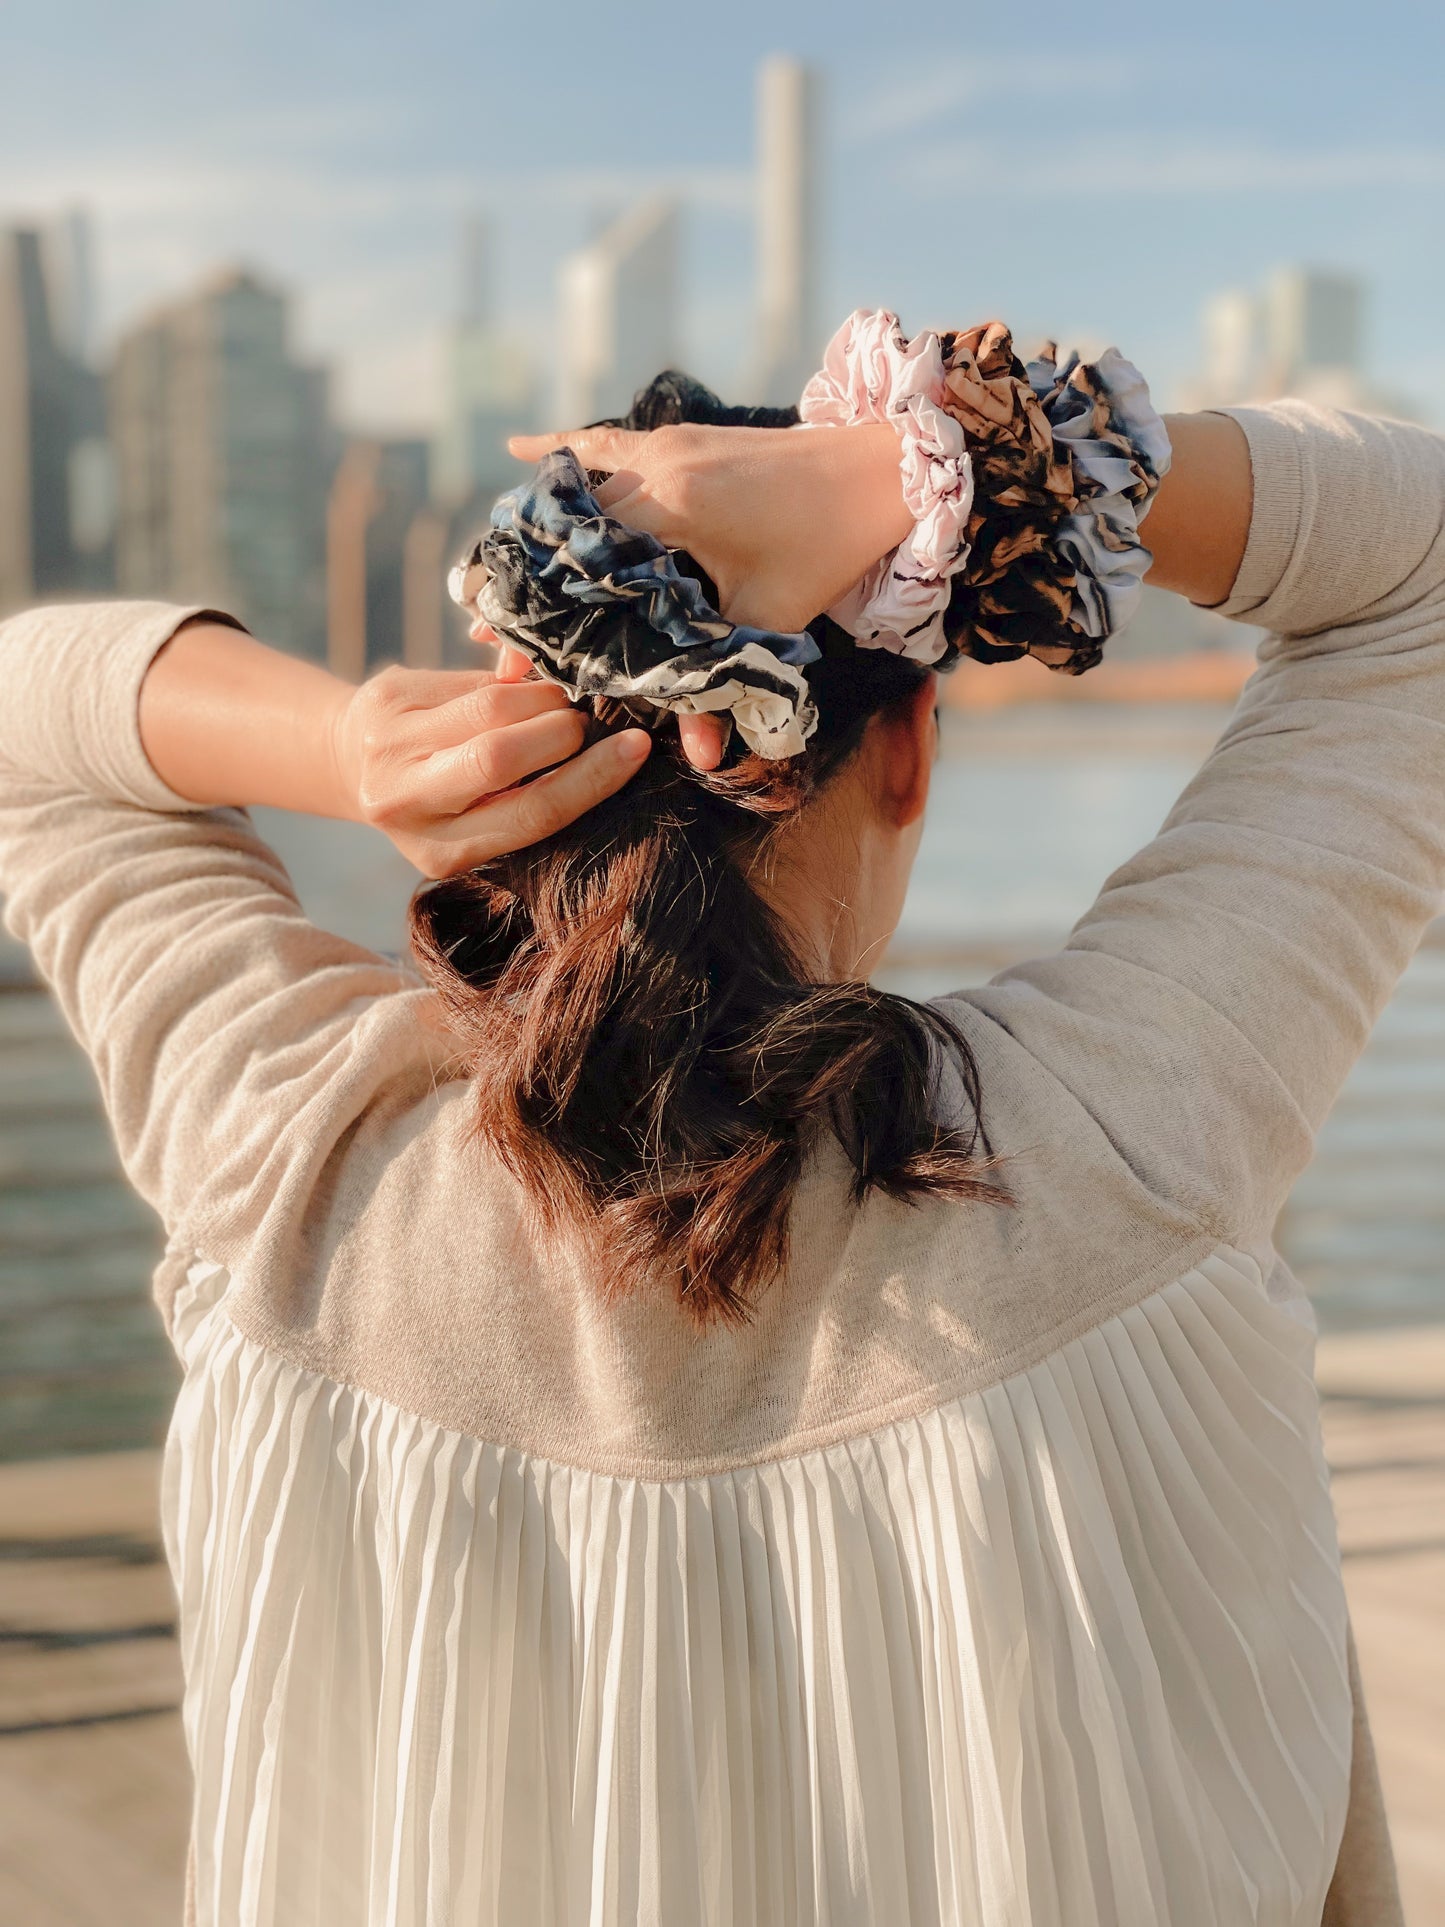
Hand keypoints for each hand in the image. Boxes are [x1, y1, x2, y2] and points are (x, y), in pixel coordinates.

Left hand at [331, 663, 649, 878]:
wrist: (348, 760)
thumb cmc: (433, 802)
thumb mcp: (471, 827)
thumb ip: (526, 801)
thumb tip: (602, 753)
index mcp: (441, 851)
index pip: (530, 814)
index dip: (590, 779)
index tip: (634, 749)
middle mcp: (408, 802)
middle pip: (504, 758)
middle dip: (563, 732)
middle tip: (587, 724)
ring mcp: (392, 744)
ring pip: (492, 706)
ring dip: (543, 699)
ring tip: (558, 705)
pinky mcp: (389, 693)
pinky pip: (474, 679)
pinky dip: (512, 683)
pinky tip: (519, 691)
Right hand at [507, 419, 912, 770]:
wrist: (881, 469)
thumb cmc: (827, 546)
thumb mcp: (771, 618)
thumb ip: (725, 682)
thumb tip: (700, 756)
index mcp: (668, 508)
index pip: (581, 567)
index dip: (542, 618)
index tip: (505, 653)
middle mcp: (654, 466)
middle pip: (568, 534)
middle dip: (530, 586)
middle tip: (488, 630)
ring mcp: (663, 444)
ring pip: (576, 491)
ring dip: (538, 532)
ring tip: (497, 572)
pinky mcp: (678, 437)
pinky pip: (602, 444)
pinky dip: (562, 453)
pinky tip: (517, 449)